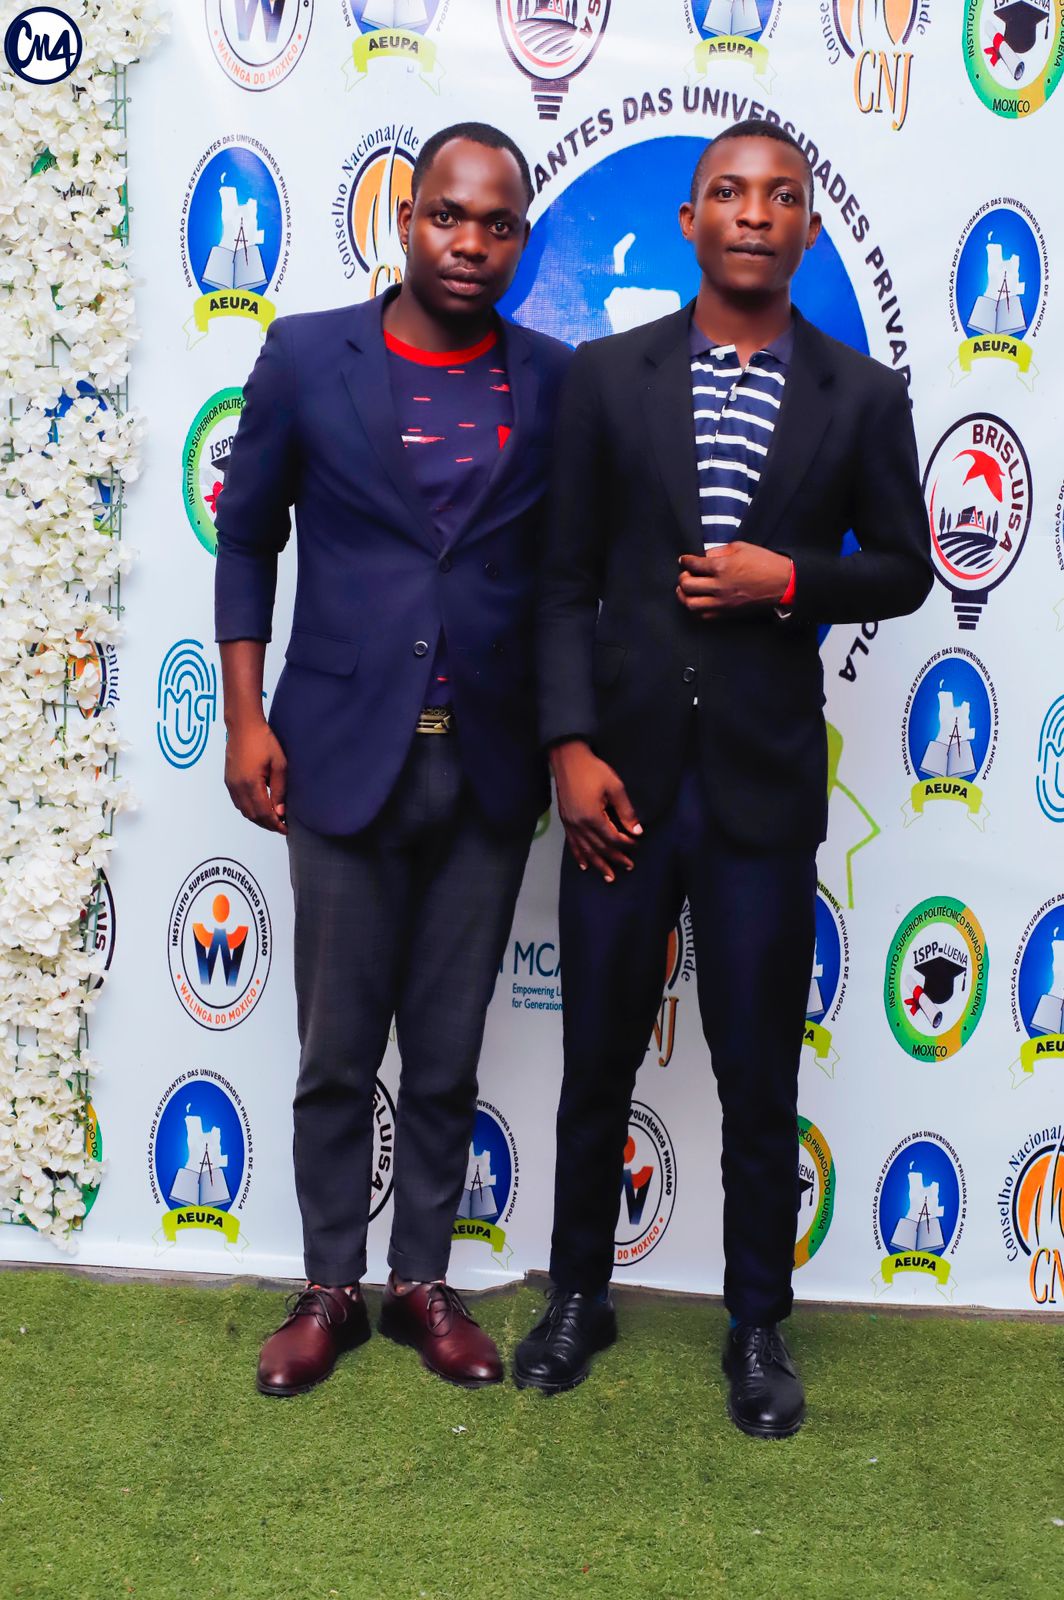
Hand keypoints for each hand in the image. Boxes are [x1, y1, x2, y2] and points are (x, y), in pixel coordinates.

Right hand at [224, 719, 287, 833]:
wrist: (243, 726)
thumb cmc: (263, 741)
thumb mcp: (279, 765)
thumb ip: (280, 790)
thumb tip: (280, 812)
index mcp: (251, 784)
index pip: (264, 813)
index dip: (276, 824)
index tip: (286, 829)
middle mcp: (238, 787)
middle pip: (253, 816)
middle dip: (268, 824)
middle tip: (282, 826)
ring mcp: (231, 784)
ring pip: (244, 811)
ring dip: (259, 818)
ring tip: (273, 819)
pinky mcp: (229, 781)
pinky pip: (238, 803)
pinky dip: (250, 810)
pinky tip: (260, 809)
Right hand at [550, 740, 641, 881]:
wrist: (568, 759)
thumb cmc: (594, 770)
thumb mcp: (615, 787)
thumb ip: (626, 812)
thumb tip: (637, 831)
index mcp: (593, 817)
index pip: (612, 838)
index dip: (626, 844)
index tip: (637, 846)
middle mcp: (580, 825)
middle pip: (600, 847)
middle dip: (615, 858)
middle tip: (629, 867)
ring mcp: (570, 824)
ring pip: (586, 850)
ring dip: (598, 864)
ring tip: (609, 877)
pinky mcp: (565, 820)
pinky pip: (572, 843)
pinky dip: (579, 855)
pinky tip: (584, 865)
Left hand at [677, 543, 791, 617]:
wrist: (783, 584)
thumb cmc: (765, 563)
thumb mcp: (741, 547)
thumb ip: (719, 551)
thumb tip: (705, 557)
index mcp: (721, 567)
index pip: (692, 564)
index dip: (684, 561)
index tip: (684, 560)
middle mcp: (719, 586)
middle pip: (686, 585)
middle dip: (682, 577)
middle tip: (686, 574)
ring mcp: (722, 602)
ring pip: (691, 604)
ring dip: (684, 595)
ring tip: (686, 590)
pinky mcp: (727, 613)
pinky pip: (703, 615)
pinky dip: (696, 608)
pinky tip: (698, 601)